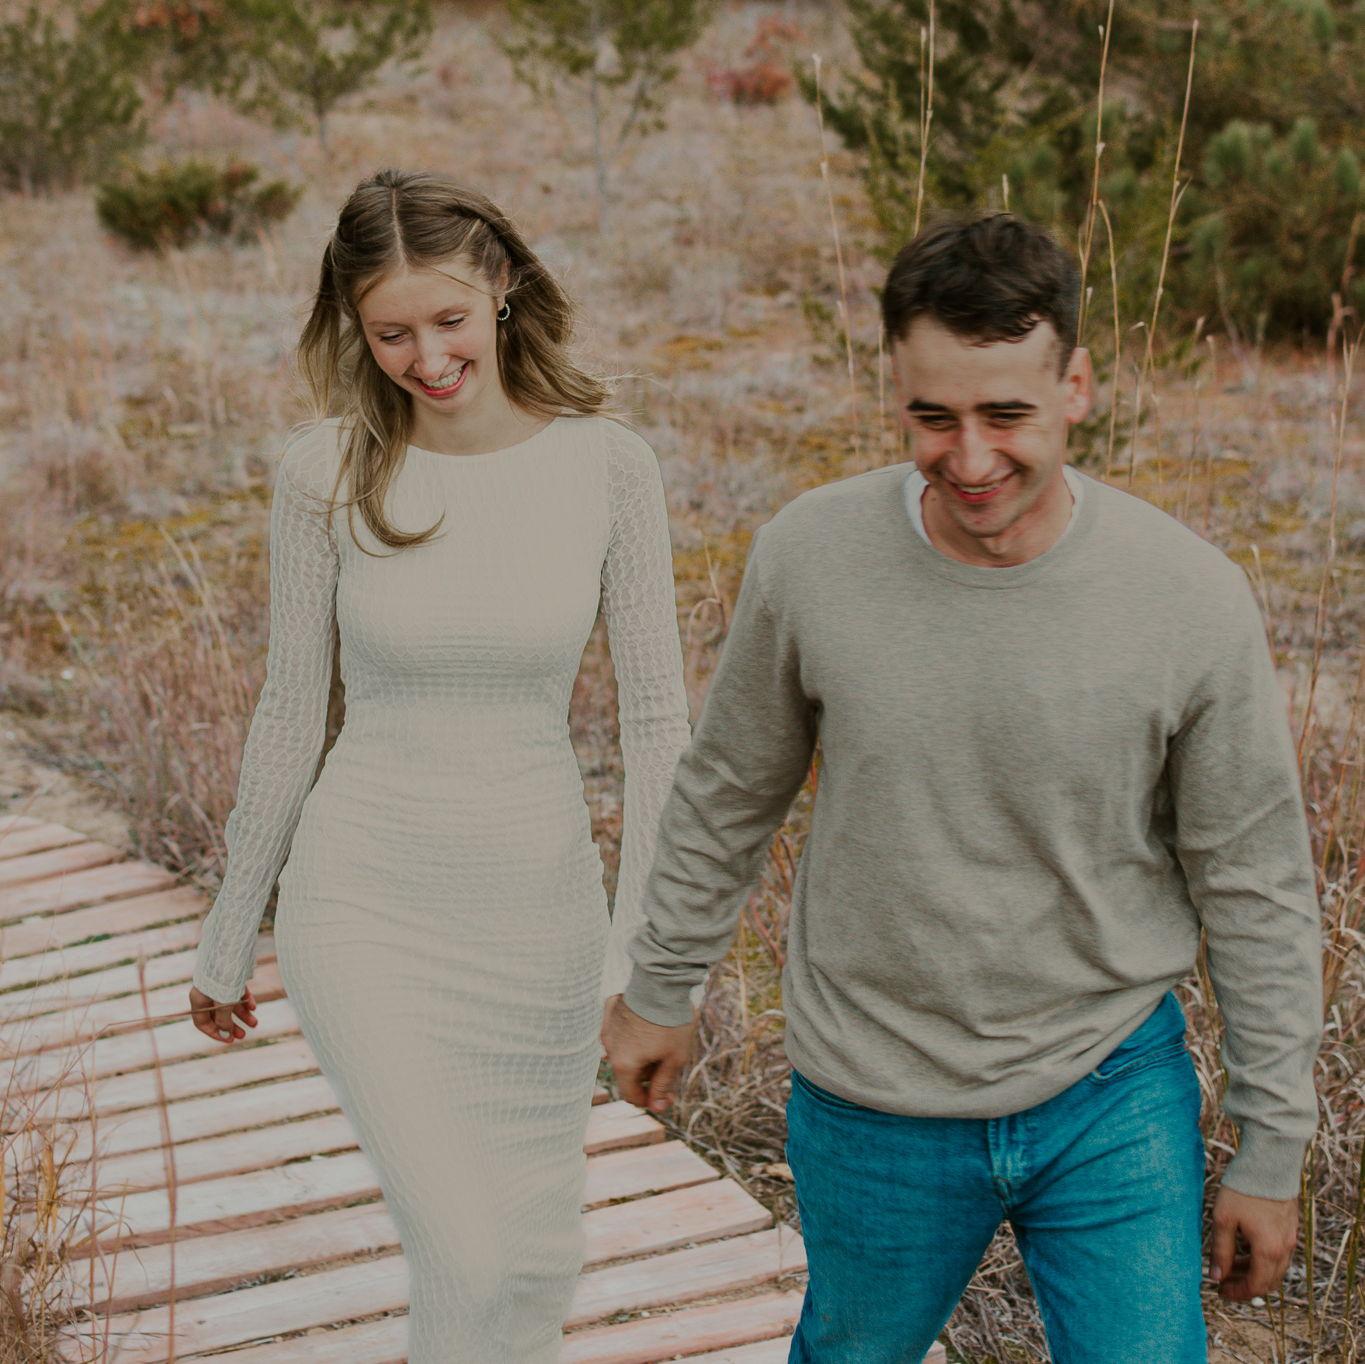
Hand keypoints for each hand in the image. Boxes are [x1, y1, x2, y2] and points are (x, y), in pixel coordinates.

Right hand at [189, 984, 257, 1043]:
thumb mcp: (222, 1003)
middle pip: (218, 1015)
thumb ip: (223, 1020)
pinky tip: (253, 1006)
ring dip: (242, 1015)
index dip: (215, 1033)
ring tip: (255, 1023)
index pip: (203, 1023)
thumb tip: (225, 1034)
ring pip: (230, 1005)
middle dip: (231, 1025)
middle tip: (243, 1035)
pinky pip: (237, 993)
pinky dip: (245, 1001)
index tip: (229, 1040)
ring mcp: (219, 986)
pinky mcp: (230, 978)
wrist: (230, 951)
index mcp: (199, 1000)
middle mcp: (207, 994)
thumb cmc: (223, 979)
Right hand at [599, 992, 696, 1114]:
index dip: (650, 1100)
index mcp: (623, 1065)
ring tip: (661, 1043)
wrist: (662, 983)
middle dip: (647, 1076)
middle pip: (627, 1073)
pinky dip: (632, 1035)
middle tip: (668, 1068)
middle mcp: (609, 1049)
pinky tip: (648, 1027)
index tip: (666, 1095)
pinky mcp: (610, 1012)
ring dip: (639, 1055)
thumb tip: (656, 1106)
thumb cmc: (671, 1023)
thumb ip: (663, 1086)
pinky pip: (619, 1031)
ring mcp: (608, 1029)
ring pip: (623, 1051)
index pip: (631, 1096)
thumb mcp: (674, 1059)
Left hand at [1208, 1183, 1299, 1300]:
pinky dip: (1262, 1259)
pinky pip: (1278, 1254)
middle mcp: (1284, 1249)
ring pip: (1274, 1268)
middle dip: (1245, 1284)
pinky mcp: (1290, 1228)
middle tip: (1223, 1281)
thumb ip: (1221, 1250)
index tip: (1221, 1291)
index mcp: (1268, 1251)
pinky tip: (1244, 1248)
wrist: (1268, 1164)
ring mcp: (1290, 1239)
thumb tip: (1216, 1276)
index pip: (1256, 1286)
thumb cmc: (1243, 1190)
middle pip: (1267, 1281)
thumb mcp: (1224, 1219)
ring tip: (1230, 1264)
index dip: (1238, 1292)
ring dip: (1253, 1271)